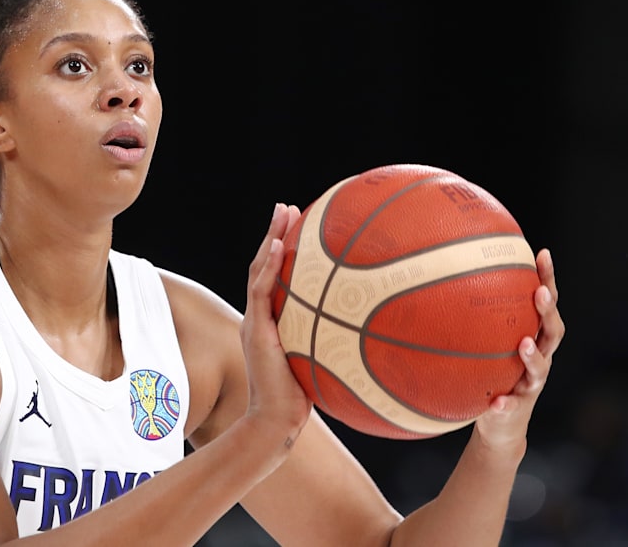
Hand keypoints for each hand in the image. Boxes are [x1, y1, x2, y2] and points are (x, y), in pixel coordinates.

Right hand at [241, 203, 311, 443]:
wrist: (276, 421)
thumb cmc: (301, 402)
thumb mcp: (320, 366)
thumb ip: (332, 345)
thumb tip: (373, 333)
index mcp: (270, 322)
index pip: (273, 279)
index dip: (282, 252)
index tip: (298, 227)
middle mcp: (258, 317)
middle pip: (263, 266)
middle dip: (275, 233)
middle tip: (287, 207)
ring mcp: (253, 321)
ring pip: (258, 270)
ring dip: (271, 238)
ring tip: (282, 211)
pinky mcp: (255, 330)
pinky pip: (260, 291)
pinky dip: (269, 266)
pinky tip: (282, 245)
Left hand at [474, 248, 564, 450]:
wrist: (501, 425)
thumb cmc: (495, 375)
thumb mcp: (488, 344)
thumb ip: (479, 319)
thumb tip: (448, 276)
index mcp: (535, 338)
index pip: (545, 305)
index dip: (548, 279)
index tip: (541, 254)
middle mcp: (539, 359)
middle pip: (553, 331)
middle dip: (548, 311)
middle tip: (540, 292)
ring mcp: (530, 385)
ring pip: (540, 368)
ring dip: (533, 356)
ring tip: (524, 343)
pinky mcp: (516, 409)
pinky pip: (512, 405)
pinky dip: (506, 403)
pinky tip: (498, 401)